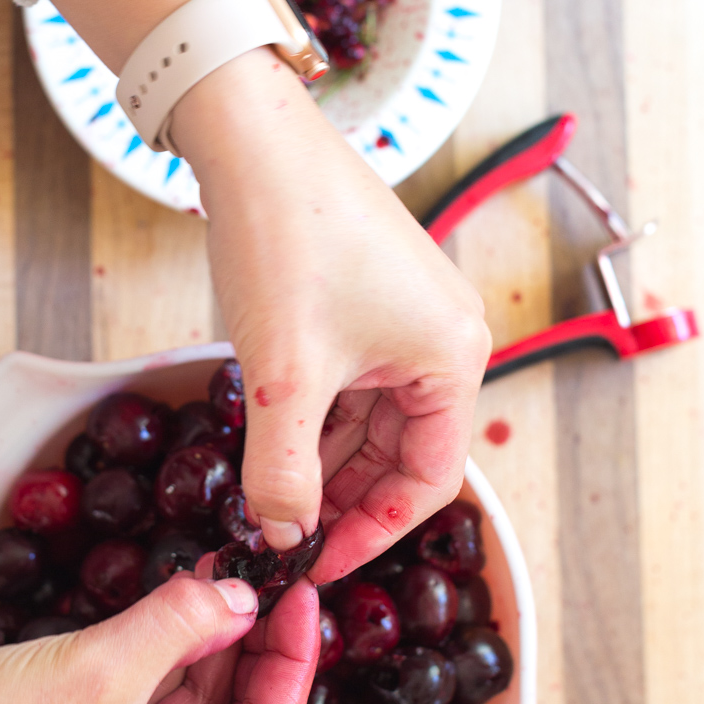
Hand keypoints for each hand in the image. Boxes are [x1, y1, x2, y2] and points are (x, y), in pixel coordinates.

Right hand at [0, 574, 317, 703]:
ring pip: (191, 695)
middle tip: (262, 567)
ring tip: (219, 565)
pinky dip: (164, 644)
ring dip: (205, 632)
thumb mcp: (102, 668)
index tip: (302, 591)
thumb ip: (182, 624)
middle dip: (248, 635)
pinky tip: (173, 594)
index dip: (292, 654)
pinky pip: (149, 691)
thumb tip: (241, 593)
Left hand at [44, 0, 490, 583]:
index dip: (370, 533)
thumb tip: (280, 537)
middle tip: (282, 539)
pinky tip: (269, 441)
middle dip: (342, 498)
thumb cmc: (285, 242)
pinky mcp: (367, 298)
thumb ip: (283, 471)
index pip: (428, 479)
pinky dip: (313, 416)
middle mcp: (443, 338)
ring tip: (265, 498)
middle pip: (401, 452)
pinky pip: (350, 381)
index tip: (315, 566)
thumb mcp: (283, 376)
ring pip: (370, 419)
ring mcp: (405, 315)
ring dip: (321, 459)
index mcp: (452, 359)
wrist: (251, 137)